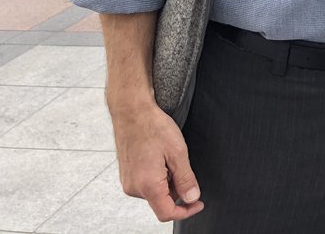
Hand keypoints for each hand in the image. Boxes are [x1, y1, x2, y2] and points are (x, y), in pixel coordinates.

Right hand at [109, 101, 204, 221]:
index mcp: (147, 185)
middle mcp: (133, 187)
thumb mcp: (178, 152)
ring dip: (167, 182)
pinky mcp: (126, 175)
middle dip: (177, 190)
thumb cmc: (153, 127)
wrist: (132, 112)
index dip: (186, 211)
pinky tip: (160, 158)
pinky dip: (158, 177)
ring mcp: (128, 182)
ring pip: (155, 193)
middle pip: (162, 202)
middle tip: (183, 165)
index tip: (198, 203)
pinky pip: (146, 184)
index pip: (167, 213)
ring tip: (169, 157)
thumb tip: (192, 198)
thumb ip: (185, 179)